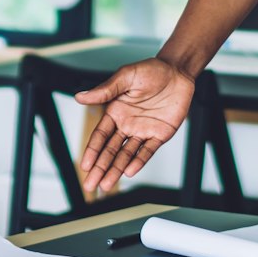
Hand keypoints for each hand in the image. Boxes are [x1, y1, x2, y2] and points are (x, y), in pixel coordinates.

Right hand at [74, 58, 194, 194]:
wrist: (177, 72)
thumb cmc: (150, 71)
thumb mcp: (125, 77)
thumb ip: (104, 90)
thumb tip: (80, 97)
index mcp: (115, 112)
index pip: (100, 136)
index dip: (92, 151)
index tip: (84, 165)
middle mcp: (126, 125)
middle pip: (110, 151)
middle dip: (100, 168)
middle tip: (91, 185)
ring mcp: (143, 131)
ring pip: (126, 155)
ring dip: (116, 170)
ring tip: (106, 185)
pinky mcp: (159, 135)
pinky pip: (147, 151)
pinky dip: (139, 161)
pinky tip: (130, 171)